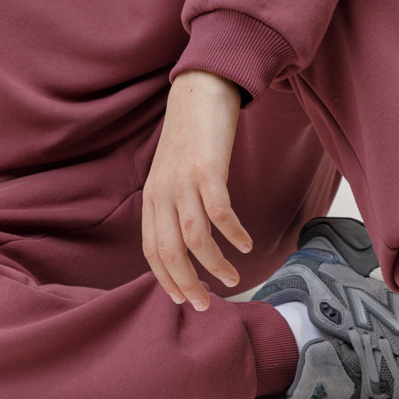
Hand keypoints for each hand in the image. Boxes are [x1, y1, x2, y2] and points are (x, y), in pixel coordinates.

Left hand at [142, 70, 252, 309]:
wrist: (199, 93)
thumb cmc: (191, 138)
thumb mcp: (171, 174)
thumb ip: (173, 205)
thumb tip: (185, 243)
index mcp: (151, 198)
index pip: (152, 251)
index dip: (166, 280)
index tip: (183, 300)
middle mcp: (162, 193)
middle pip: (171, 252)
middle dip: (189, 284)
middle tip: (208, 305)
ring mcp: (183, 181)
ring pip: (195, 238)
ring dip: (215, 265)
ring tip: (234, 278)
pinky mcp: (207, 169)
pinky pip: (221, 212)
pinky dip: (234, 234)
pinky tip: (246, 243)